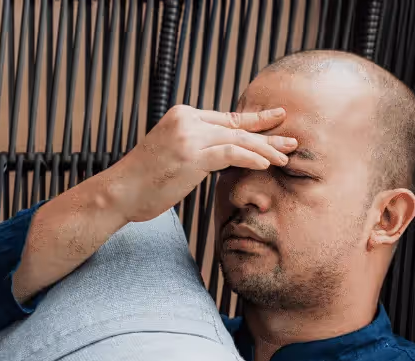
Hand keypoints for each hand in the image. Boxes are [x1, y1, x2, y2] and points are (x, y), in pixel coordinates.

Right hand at [107, 104, 297, 222]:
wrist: (120, 191)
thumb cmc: (148, 179)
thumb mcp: (175, 153)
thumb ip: (199, 146)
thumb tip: (228, 151)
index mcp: (183, 115)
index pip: (228, 118)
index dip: (256, 119)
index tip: (278, 119)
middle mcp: (187, 120)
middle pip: (237, 127)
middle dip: (269, 135)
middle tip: (293, 141)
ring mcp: (188, 136)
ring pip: (238, 140)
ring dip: (265, 150)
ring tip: (286, 158)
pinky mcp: (191, 155)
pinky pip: (230, 153)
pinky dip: (251, 158)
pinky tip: (266, 164)